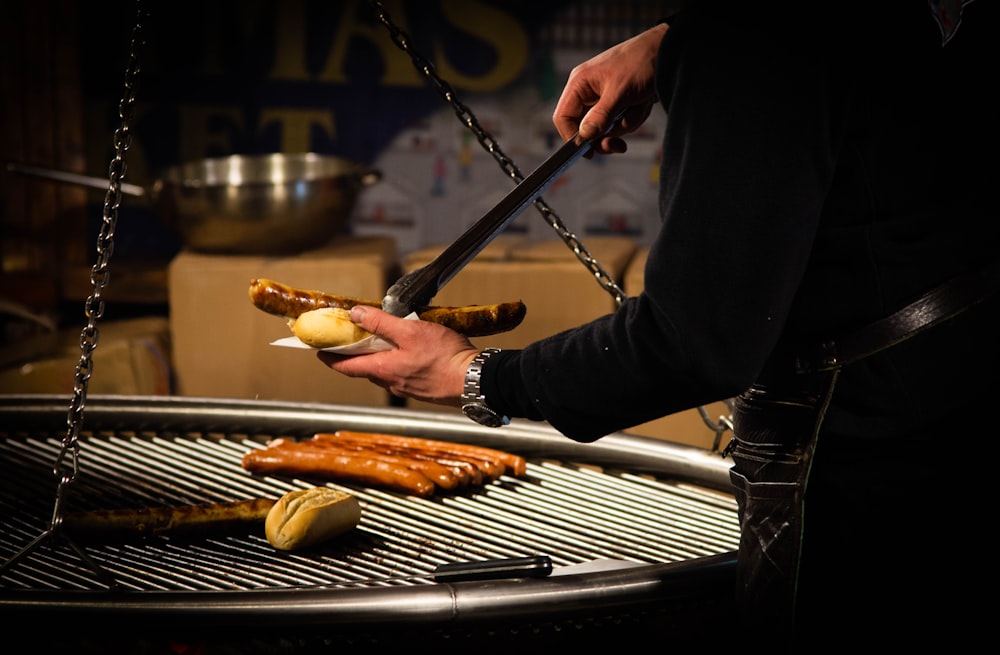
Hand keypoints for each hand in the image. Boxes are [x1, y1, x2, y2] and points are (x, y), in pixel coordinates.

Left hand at [317, 305, 479, 405]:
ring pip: (384, 371)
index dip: (330, 358)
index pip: (346, 366)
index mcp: (383, 370)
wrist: (475, 381)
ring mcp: (407, 388)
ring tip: (382, 340)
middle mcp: (391, 383)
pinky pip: (402, 374)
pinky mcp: (423, 388)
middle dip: (355, 354)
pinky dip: (396, 362)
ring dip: (378, 358)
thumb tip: (355, 314)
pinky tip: (410, 351)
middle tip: (350, 339)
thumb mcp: (410, 331)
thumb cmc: (444, 357)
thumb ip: (381, 323)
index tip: (319, 351)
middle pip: (364, 368)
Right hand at [552, 22, 667, 155]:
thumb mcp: (620, 92)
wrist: (667, 52)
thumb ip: (600, 116)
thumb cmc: (641, 63)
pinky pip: (622, 122)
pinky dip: (634, 117)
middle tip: (617, 144)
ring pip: (607, 128)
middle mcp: (588, 92)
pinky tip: (643, 103)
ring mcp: (605, 98)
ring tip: (639, 104)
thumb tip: (584, 136)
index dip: (572, 137)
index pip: (563, 117)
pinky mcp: (620, 103)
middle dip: (606, 134)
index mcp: (580, 84)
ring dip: (626, 123)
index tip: (588, 152)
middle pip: (586, 128)